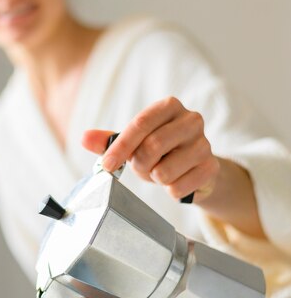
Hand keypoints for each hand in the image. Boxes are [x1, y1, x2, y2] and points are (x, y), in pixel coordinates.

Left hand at [82, 97, 219, 201]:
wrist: (194, 167)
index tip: (106, 165)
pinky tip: (176, 181)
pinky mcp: (212, 167)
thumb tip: (85, 138)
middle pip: (152, 147)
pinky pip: (178, 188)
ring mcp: (205, 144)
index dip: (120, 147)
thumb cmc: (161, 149)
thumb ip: (109, 140)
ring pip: (164, 171)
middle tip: (142, 168)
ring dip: (155, 178)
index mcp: (169, 106)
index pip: (140, 124)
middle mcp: (191, 120)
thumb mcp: (134, 141)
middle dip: (139, 165)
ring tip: (161, 172)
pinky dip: (170, 191)